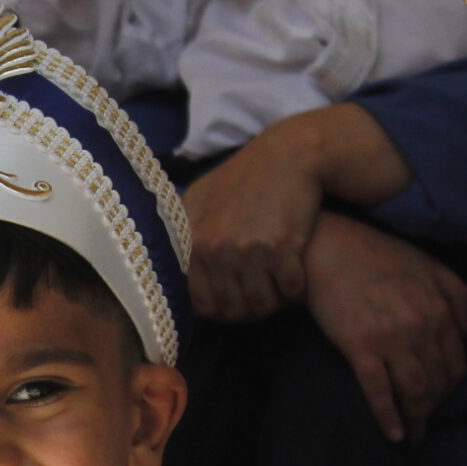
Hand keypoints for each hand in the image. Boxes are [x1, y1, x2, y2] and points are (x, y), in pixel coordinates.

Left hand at [182, 118, 329, 320]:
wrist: (288, 154)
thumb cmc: (244, 178)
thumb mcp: (200, 200)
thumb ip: (183, 237)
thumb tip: (170, 272)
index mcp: (191, 243)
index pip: (200, 305)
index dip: (221, 311)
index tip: (235, 302)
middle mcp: (213, 249)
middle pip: (231, 309)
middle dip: (249, 311)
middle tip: (262, 299)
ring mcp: (245, 250)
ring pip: (260, 305)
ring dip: (274, 303)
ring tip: (278, 290)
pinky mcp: (279, 248)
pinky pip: (289, 290)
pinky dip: (296, 290)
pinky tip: (296, 278)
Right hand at [300, 214, 466, 442]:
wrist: (327, 248)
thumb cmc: (375, 254)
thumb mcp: (429, 264)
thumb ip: (456, 296)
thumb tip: (466, 333)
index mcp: (439, 308)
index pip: (456, 364)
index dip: (450, 389)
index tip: (440, 400)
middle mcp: (421, 326)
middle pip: (437, 383)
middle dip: (435, 408)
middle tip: (426, 423)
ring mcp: (391, 339)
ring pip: (415, 391)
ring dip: (418, 419)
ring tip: (415, 435)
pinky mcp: (360, 347)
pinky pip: (379, 392)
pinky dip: (389, 418)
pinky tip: (394, 435)